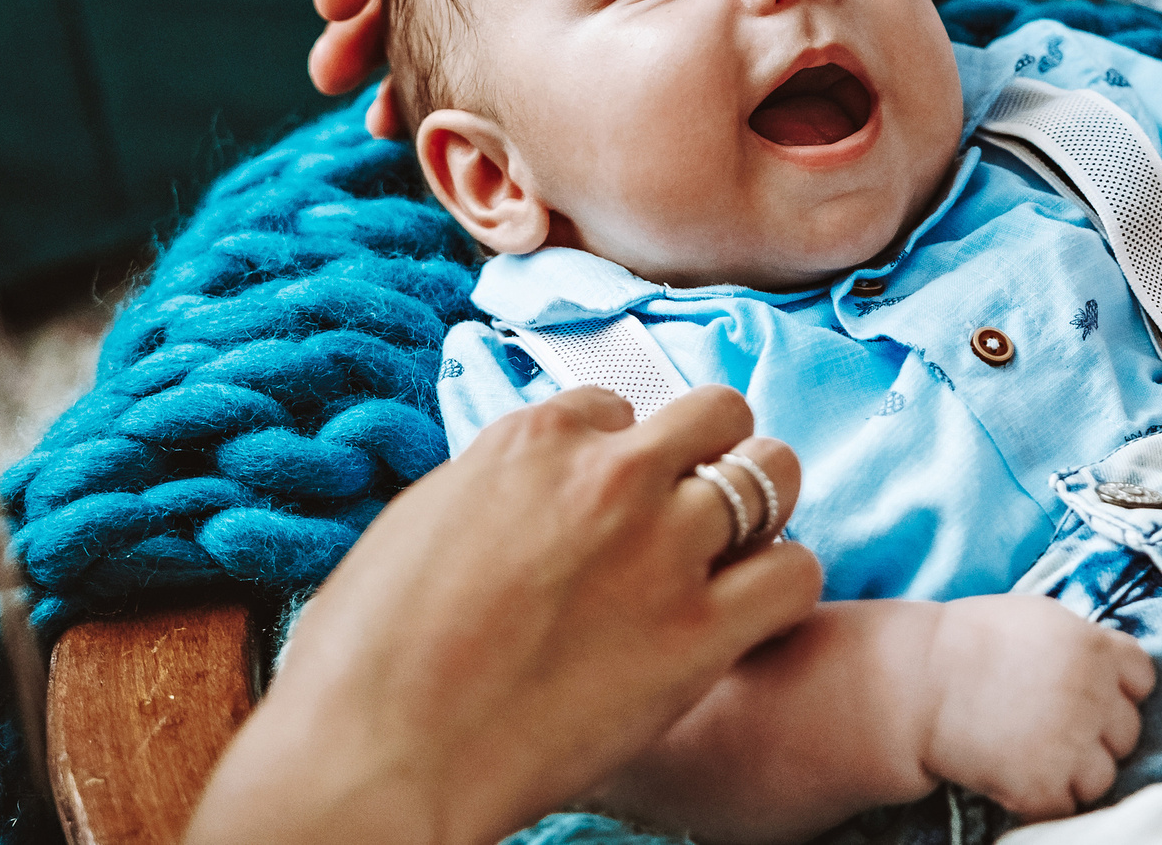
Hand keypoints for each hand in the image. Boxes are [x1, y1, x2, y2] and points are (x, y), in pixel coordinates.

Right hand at [187, 384, 819, 844]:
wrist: (380, 754)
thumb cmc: (367, 660)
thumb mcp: (422, 524)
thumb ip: (494, 491)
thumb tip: (520, 497)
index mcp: (533, 441)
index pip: (616, 406)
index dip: (617, 454)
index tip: (607, 500)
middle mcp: (610, 474)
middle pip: (716, 412)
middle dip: (712, 453)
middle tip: (696, 508)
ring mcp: (661, 547)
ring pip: (773, 475)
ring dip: (762, 509)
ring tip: (736, 555)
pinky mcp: (699, 633)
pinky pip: (795, 575)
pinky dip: (781, 589)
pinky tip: (746, 620)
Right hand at [918, 595, 1153, 818]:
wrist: (917, 682)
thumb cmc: (968, 641)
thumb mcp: (1036, 617)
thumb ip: (1082, 641)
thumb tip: (1113, 665)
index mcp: (1095, 648)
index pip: (1143, 679)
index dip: (1118, 689)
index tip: (1091, 694)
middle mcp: (1093, 695)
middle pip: (1127, 732)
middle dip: (1097, 734)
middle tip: (1054, 729)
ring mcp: (1071, 744)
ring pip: (1104, 776)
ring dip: (1076, 773)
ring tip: (1035, 757)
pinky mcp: (1045, 786)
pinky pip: (1067, 807)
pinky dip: (1045, 799)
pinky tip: (1016, 776)